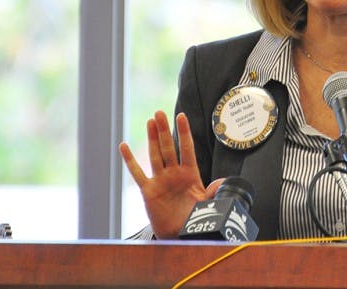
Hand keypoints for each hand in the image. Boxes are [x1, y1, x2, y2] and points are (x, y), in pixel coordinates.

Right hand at [119, 111, 223, 238]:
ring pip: (155, 155)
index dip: (184, 132)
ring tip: (150, 121)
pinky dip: (130, 161)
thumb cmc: (195, 216)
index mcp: (190, 174)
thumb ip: (214, 191)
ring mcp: (161, 180)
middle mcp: (174, 173)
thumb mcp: (208, 203)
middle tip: (160, 112)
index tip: (181, 115)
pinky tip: (124, 147)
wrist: (180, 233)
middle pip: (168, 147)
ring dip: (152, 139)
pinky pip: (138, 174)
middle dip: (164, 130)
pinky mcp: (149, 191)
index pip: (187, 149)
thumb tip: (222, 182)